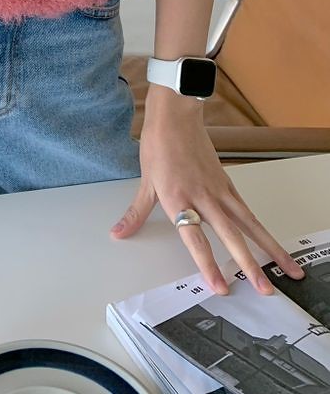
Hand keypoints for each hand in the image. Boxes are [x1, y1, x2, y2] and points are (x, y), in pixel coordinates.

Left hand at [109, 88, 305, 295]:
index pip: (195, 239)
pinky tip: (271, 243)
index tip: (220, 286)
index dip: (208, 264)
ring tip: (288, 270)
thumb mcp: (145, 182)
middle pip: (230, 235)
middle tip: (264, 289)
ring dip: (268, 248)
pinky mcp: (227, 184)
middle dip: (248, 265)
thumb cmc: (158, 146)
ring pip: (249, 224)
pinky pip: (246, 210)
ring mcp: (219, 191)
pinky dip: (260, 228)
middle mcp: (203, 198)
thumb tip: (118, 234)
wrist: (175, 117)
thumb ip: (135, 214)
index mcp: (178, 200)